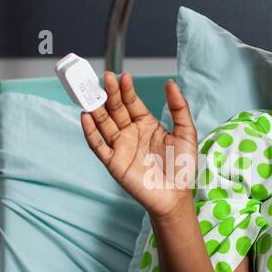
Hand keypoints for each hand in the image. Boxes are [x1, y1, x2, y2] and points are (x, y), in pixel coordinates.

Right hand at [81, 71, 198, 219]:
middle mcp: (130, 133)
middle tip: (106, 77)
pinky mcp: (113, 162)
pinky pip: (98, 145)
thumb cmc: (182, 166)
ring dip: (97, 108)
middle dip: (110, 93)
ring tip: (90, 92)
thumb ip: (179, 108)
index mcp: (145, 124)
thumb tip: (170, 83)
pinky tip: (86, 117)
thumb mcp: (186, 132)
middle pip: (115, 109)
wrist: (176, 195)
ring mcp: (120, 147)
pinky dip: (90, 132)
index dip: (126, 89)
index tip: (123, 76)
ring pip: (104, 123)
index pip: (131, 102)